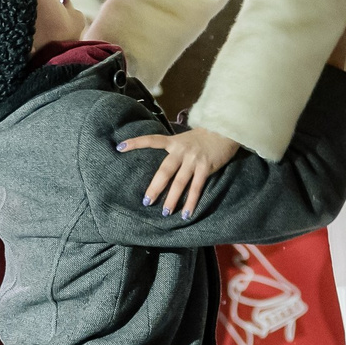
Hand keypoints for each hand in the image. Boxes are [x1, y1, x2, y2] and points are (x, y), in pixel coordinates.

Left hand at [118, 125, 241, 218]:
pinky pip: (197, 187)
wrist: (226, 130)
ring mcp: (194, 159)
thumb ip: (175, 149)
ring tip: (165, 213)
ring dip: (172, 198)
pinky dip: (191, 202)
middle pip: (164, 170)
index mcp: (174, 142)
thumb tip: (164, 167)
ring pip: (180, 182)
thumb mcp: (186, 139)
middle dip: (155, 187)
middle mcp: (181, 150)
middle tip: (146, 201)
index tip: (119, 147)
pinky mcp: (206, 167)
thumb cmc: (205, 137)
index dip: (136, 143)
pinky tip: (187, 213)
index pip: (152, 140)